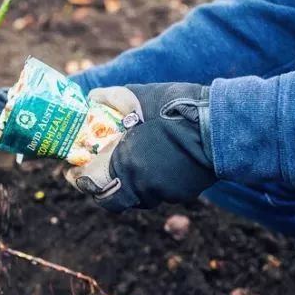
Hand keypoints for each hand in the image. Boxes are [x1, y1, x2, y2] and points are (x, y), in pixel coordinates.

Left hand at [65, 83, 216, 211]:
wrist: (221, 126)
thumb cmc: (178, 108)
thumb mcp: (139, 96)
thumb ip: (110, 98)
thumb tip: (90, 98)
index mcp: (125, 164)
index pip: (91, 187)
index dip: (79, 180)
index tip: (73, 171)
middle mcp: (141, 186)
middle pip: (112, 198)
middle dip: (102, 185)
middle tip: (98, 169)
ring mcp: (164, 193)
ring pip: (136, 195)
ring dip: (128, 182)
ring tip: (128, 162)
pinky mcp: (182, 194)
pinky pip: (158, 191)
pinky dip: (151, 180)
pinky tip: (155, 162)